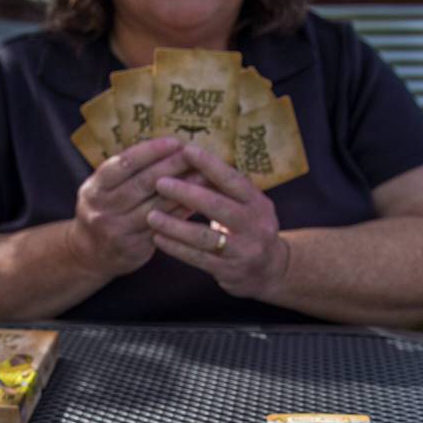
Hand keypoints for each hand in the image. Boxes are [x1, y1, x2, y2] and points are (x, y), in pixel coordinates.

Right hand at [72, 137, 194, 279]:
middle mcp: (103, 208)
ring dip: (183, 190)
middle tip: (196, 154)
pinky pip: (163, 226)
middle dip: (172, 166)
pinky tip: (199, 202)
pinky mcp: (134, 247)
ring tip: (206, 176)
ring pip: (156, 206)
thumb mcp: (105, 190)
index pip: (123, 164)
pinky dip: (182, 213)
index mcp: (95, 187)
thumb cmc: (106, 212)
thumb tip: (169, 148)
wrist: (89, 255)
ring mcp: (117, 229)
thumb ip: (129, 173)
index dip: (150, 151)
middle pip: (142, 183)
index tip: (175, 142)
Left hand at [148, 144, 289, 299]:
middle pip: (217, 206)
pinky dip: (176, 248)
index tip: (186, 151)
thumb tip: (189, 159)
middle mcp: (255, 225)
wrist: (271, 270)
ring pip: (204, 236)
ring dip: (174, 226)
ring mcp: (244, 250)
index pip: (233, 180)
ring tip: (151, 216)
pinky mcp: (230, 271)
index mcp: (258, 203)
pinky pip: (198, 258)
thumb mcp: (247, 206)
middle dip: (186, 193)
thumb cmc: (248, 229)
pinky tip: (158, 238)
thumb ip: (223, 189)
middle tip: (159, 183)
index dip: (210, 165)